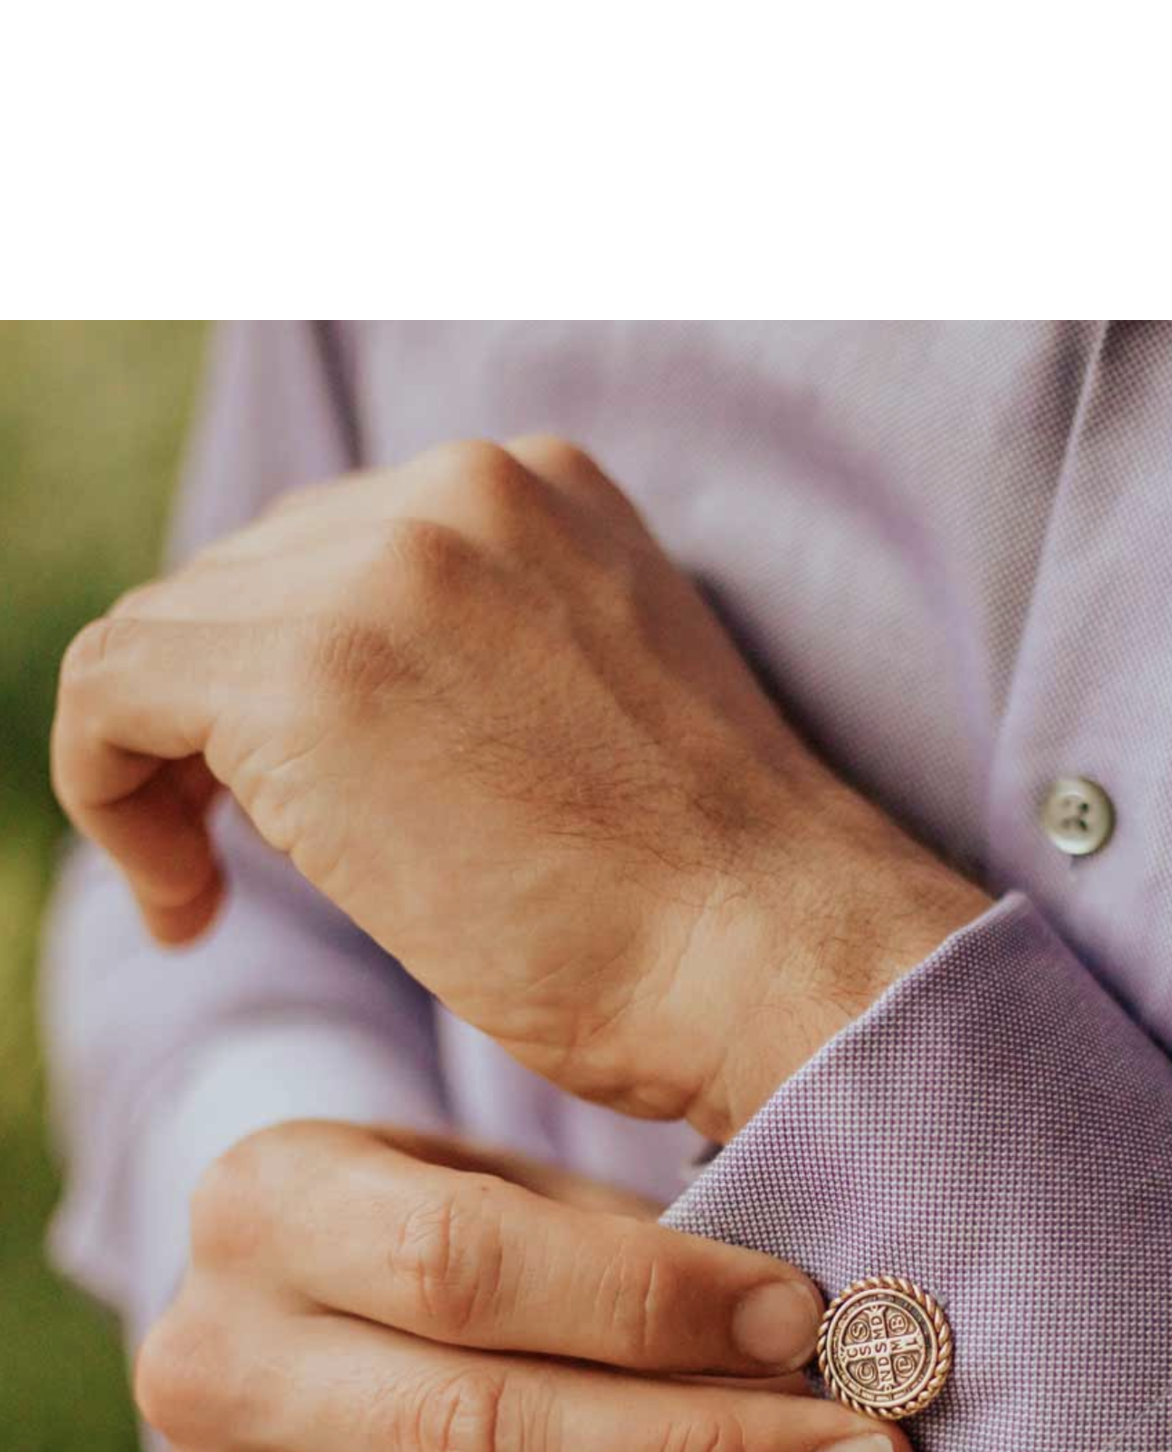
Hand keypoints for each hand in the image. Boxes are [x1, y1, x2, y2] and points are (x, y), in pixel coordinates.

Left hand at [52, 438, 989, 1138]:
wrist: (779, 960)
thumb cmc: (717, 906)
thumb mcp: (602, 718)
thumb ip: (487, 667)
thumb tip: (360, 731)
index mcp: (543, 493)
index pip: (335, 553)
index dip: (283, 683)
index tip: (299, 813)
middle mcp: (461, 491)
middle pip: (243, 581)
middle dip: (218, 724)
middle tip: (239, 865)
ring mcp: (384, 567)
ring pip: (169, 632)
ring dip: (164, 768)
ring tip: (211, 895)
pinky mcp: (308, 675)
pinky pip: (114, 690)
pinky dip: (111, 794)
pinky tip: (185, 908)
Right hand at [136, 1121, 914, 1451]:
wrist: (316, 1344)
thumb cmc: (466, 1240)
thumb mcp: (524, 1186)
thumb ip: (640, 1252)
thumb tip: (829, 1350)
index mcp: (264, 1207)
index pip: (464, 1262)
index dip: (650, 1301)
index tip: (803, 1321)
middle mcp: (209, 1371)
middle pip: (478, 1442)